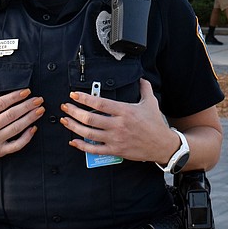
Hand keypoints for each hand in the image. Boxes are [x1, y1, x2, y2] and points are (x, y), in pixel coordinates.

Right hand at [0, 86, 41, 169]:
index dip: (15, 97)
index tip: (27, 91)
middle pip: (11, 115)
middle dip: (27, 106)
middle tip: (39, 99)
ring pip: (16, 128)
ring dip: (30, 118)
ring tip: (40, 110)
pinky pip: (16, 145)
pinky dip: (26, 137)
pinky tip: (34, 128)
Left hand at [62, 78, 176, 162]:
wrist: (162, 145)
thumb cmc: (156, 124)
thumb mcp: (151, 102)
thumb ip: (144, 88)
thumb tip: (141, 78)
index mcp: (125, 111)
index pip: (100, 103)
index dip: (85, 98)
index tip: (74, 94)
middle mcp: (118, 125)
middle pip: (90, 118)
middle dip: (74, 111)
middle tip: (65, 106)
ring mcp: (115, 139)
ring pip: (89, 133)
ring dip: (74, 127)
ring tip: (65, 120)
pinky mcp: (115, 150)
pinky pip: (94, 149)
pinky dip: (82, 146)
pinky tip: (73, 141)